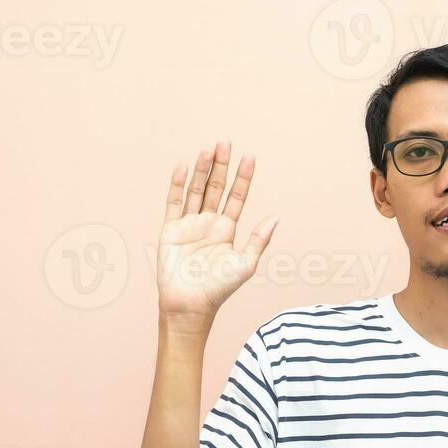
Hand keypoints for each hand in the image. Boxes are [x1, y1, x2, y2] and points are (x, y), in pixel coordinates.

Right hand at [157, 140, 277, 323]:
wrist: (191, 305)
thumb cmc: (220, 288)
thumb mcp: (246, 263)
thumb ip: (260, 239)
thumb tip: (276, 216)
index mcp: (227, 229)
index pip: (236, 196)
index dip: (243, 177)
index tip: (250, 156)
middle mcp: (208, 223)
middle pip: (216, 187)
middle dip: (222, 166)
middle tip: (226, 142)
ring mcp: (189, 224)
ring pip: (197, 190)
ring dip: (202, 170)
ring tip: (209, 149)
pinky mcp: (171, 229)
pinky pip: (174, 202)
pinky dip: (178, 184)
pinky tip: (184, 166)